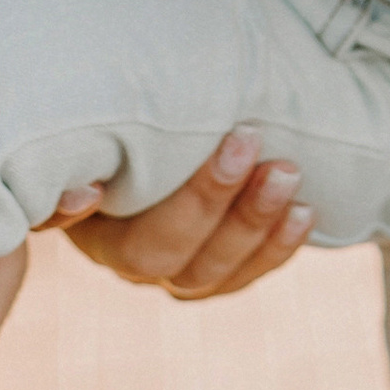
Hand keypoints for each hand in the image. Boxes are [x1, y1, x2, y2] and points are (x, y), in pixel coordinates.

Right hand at [61, 128, 312, 299]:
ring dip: (254, 222)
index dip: (181, 202)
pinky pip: (243, 273)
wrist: (138, 124)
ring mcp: (170, 271)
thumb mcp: (89, 123)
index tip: (216, 148)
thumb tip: (87, 192)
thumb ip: (85, 146)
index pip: (130, 237)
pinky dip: (277, 245)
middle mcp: (124, 260)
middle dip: (215, 199)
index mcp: (87, 228)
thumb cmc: (106, 115)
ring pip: (212, 272)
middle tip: (249, 139)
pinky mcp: (211, 269)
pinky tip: (305, 209)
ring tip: (288, 172)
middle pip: (168, 257)